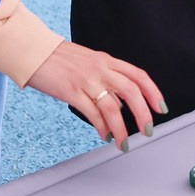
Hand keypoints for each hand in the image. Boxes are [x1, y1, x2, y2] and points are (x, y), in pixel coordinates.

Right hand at [27, 41, 168, 150]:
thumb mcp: (88, 63)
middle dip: (143, 114)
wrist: (34, 52)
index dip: (153, 92)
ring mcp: (86, 80)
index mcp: (106, 60)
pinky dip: (102, 127)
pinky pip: (93, 113)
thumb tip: (120, 104)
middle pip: (131, 91)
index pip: (138, 75)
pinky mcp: (71, 91)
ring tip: (123, 143)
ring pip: (113, 107)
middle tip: (147, 130)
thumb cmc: (59, 59)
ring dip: (121, 129)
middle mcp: (100, 69)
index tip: (161, 108)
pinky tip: (105, 135)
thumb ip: (105, 79)